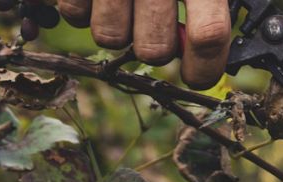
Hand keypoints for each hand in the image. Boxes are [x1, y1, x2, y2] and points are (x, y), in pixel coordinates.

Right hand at [58, 0, 231, 88]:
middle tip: (153, 25)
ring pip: (109, 37)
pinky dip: (79, 8)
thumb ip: (209, 5)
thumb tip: (206, 46)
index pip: (208, 37)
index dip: (203, 68)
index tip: (195, 74)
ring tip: (120, 1)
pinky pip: (72, 13)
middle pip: (153, 49)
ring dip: (115, 27)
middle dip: (153, 48)